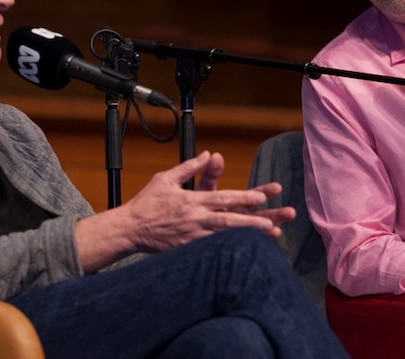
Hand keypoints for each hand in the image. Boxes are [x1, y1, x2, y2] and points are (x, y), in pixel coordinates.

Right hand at [123, 151, 294, 251]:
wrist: (129, 230)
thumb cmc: (147, 203)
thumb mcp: (166, 179)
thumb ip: (189, 167)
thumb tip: (208, 155)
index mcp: (191, 201)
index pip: (222, 198)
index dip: (243, 197)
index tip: (262, 196)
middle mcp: (195, 220)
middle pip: (230, 220)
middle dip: (254, 220)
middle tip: (275, 221)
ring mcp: (193, 237)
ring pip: (227, 238)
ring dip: (250, 236)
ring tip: (272, 234)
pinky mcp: (189, 250)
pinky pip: (215, 250)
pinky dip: (233, 249)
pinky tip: (250, 249)